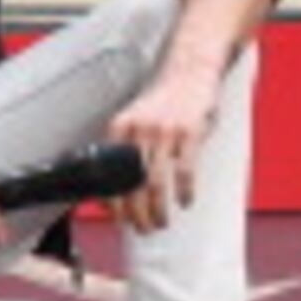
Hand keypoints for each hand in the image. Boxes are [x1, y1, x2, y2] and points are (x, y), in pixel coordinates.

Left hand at [105, 58, 227, 233]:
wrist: (189, 71)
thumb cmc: (163, 101)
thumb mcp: (135, 119)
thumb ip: (125, 147)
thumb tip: (114, 186)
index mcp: (119, 129)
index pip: (111, 176)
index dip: (114, 204)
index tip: (119, 221)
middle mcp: (138, 130)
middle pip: (133, 186)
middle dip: (136, 215)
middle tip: (143, 229)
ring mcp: (164, 131)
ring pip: (156, 183)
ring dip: (158, 210)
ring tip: (161, 222)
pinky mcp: (190, 132)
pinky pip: (185, 171)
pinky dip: (184, 192)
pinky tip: (185, 202)